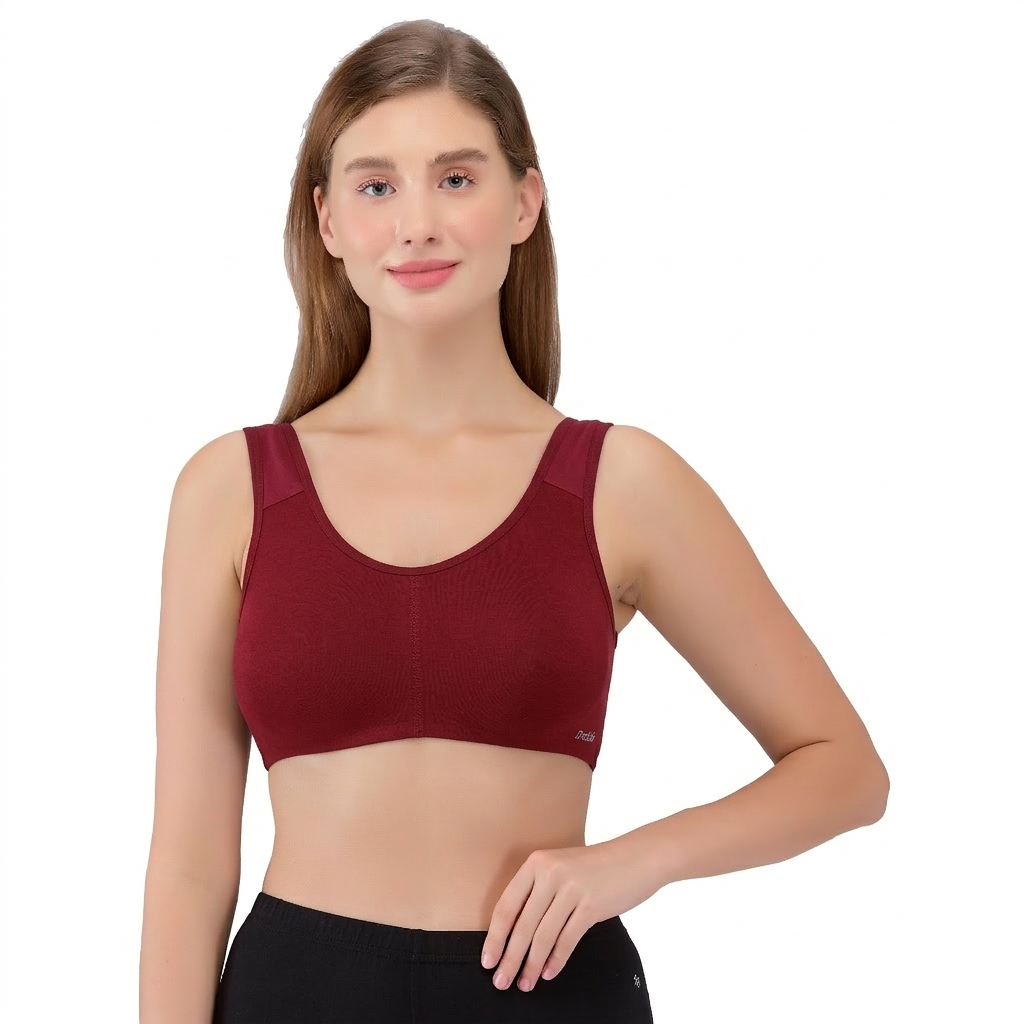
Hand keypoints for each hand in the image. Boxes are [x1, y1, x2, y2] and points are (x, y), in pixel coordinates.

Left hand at [479, 837, 661, 992]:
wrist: (636, 857)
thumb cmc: (595, 868)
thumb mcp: (561, 868)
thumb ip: (538, 891)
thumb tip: (513, 933)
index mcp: (536, 863)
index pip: (506, 906)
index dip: (494, 937)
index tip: (487, 960)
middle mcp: (550, 873)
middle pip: (522, 925)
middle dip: (510, 957)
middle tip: (501, 981)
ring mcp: (571, 888)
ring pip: (543, 936)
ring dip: (531, 965)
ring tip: (525, 983)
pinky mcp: (591, 905)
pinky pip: (567, 939)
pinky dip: (556, 960)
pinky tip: (549, 973)